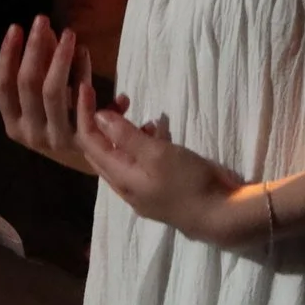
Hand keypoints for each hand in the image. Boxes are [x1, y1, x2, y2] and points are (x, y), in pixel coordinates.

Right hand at [0, 16, 96, 173]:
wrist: (88, 160)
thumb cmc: (61, 122)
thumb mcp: (43, 98)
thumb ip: (42, 67)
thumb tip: (45, 30)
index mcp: (13, 123)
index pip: (2, 86)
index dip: (6, 55)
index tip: (15, 28)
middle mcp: (30, 132)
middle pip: (28, 83)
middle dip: (34, 49)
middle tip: (42, 20)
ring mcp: (56, 138)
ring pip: (54, 90)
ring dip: (60, 57)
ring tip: (68, 33)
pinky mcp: (81, 140)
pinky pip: (81, 100)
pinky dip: (83, 74)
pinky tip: (85, 52)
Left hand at [75, 98, 259, 249]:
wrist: (220, 216)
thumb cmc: (188, 182)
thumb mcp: (157, 154)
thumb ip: (126, 136)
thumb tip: (99, 116)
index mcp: (120, 177)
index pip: (89, 142)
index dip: (85, 114)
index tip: (88, 88)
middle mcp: (125, 186)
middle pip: (100, 150)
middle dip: (103, 122)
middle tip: (122, 99)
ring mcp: (142, 190)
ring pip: (121, 156)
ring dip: (125, 133)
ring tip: (144, 116)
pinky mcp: (158, 189)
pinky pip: (139, 161)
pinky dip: (143, 144)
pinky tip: (159, 133)